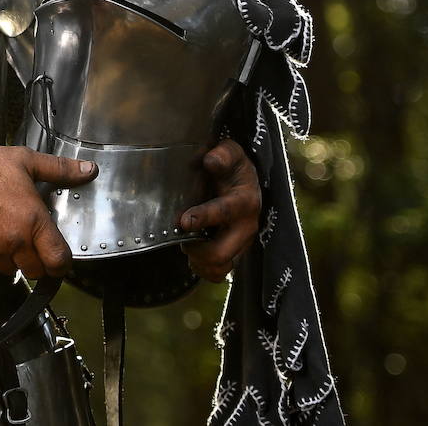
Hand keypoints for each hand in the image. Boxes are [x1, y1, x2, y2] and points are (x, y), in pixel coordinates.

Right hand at [0, 144, 97, 278]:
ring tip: (1, 234)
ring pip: (8, 270)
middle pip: (34, 270)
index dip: (61, 263)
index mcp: (32, 220)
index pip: (58, 259)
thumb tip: (89, 170)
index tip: (58, 258)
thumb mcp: (24, 160)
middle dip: (34, 259)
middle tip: (27, 241)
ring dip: (9, 258)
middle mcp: (14, 241)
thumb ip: (59, 169)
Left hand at [179, 139, 261, 280]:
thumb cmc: (233, 168)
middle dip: (196, 249)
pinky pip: (219, 274)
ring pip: (219, 268)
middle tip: (181, 235)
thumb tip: (210, 160)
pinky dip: (203, 268)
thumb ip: (223, 155)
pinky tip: (194, 254)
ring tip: (187, 244)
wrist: (246, 183)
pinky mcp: (236, 255)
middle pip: (220, 253)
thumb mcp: (231, 154)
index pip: (224, 213)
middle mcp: (246, 227)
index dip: (203, 218)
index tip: (184, 221)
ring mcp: (242, 244)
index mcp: (243, 201)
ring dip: (198, 261)